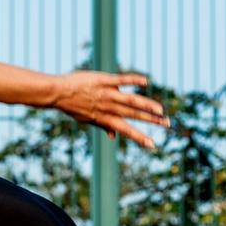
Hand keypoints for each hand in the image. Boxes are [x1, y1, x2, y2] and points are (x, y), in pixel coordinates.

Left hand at [52, 71, 169, 149]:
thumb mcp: (88, 119)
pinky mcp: (103, 81)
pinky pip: (121, 80)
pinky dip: (133, 80)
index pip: (126, 130)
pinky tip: (146, 81)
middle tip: (167, 124)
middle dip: (151, 121)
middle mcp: (109, 108)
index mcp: (106, 119)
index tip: (153, 145)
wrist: (58, 93)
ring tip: (161, 110)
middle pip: (134, 115)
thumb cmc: (73, 106)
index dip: (140, 138)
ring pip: (131, 101)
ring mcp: (107, 94)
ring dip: (147, 105)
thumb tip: (113, 137)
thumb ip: (103, 126)